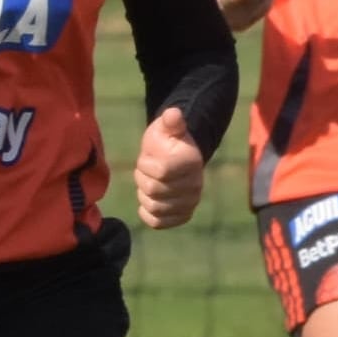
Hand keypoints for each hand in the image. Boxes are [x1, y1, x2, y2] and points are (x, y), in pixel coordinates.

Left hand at [132, 105, 209, 228]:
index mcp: (190, 163)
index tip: (148, 157)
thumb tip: (173, 113)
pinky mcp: (182, 215)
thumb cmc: (167, 140)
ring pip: (154, 207)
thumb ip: (170, 121)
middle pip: (153, 190)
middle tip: (147, 171)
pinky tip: (148, 202)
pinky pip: (159, 222)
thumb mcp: (166, 127)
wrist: (177, 158)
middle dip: (142, 179)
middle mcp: (195, 185)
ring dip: (144, 195)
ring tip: (149, 183)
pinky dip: (148, 214)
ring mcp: (190, 202)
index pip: (160, 172)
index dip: (145, 165)